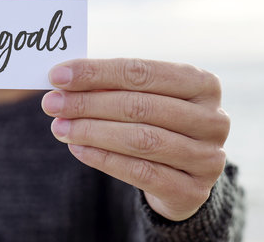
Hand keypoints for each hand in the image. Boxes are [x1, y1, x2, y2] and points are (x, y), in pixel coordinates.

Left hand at [41, 58, 229, 220]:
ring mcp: (207, 157)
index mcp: (202, 83)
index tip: (57, 76)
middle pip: (139, 106)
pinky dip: (103, 158)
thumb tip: (62, 79)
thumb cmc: (155, 121)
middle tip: (51, 103)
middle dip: (88, 103)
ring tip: (59, 127)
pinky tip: (77, 148)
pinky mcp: (192, 191)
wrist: (181, 172)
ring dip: (91, 131)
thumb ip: (111, 85)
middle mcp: (213, 119)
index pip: (141, 72)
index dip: (96, 73)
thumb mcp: (142, 96)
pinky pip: (140, 172)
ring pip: (140, 139)